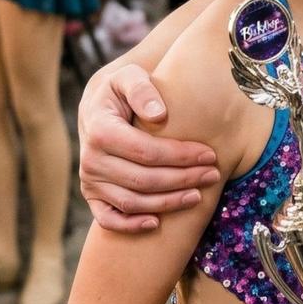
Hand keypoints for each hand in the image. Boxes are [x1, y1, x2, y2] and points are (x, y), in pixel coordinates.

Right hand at [78, 63, 220, 230]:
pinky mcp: (92, 196)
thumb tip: (159, 114)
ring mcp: (90, 181)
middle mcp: (90, 160)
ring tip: (198, 196)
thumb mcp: (130, 77)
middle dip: (182, 180)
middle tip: (212, 175)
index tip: (210, 154)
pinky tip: (157, 223)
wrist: (99, 107)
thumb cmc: (122, 90)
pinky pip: (109, 219)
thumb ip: (142, 89)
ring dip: (168, 203)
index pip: (146, 151)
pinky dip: (131, 226)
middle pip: (143, 179)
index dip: (180, 156)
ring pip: (132, 202)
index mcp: (100, 130)